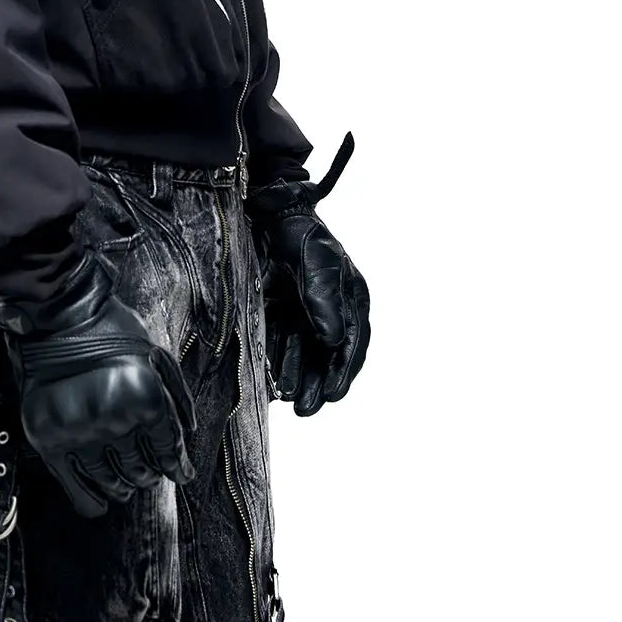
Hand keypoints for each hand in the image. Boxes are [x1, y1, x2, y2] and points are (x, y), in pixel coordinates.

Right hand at [0, 247, 196, 517]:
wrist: (58, 314)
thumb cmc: (113, 331)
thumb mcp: (157, 355)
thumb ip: (176, 398)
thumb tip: (187, 437)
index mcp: (146, 397)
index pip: (169, 451)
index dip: (178, 466)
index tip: (180, 472)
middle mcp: (114, 418)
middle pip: (142, 471)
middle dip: (149, 472)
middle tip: (147, 466)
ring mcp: (79, 431)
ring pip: (111, 483)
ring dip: (123, 485)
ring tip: (125, 480)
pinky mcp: (49, 438)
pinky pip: (75, 489)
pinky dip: (92, 501)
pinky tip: (101, 502)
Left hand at [247, 132, 370, 415]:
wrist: (268, 211)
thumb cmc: (300, 232)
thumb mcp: (316, 263)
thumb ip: (323, 301)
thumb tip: (333, 342)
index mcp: (351, 298)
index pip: (352, 343)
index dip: (343, 372)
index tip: (332, 396)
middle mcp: (331, 309)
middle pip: (328, 355)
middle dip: (319, 383)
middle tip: (307, 410)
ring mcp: (305, 311)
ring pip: (305, 354)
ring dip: (299, 377)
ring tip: (289, 400)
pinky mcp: (280, 311)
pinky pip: (283, 344)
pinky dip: (279, 362)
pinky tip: (272, 380)